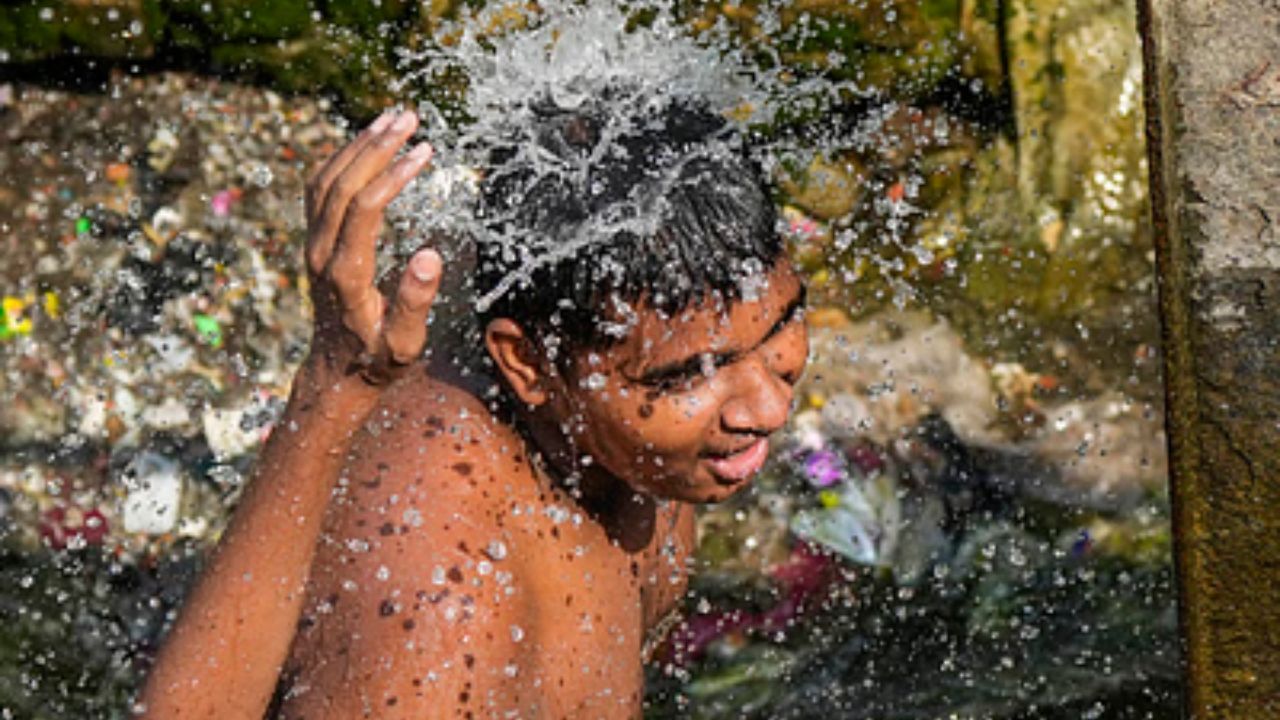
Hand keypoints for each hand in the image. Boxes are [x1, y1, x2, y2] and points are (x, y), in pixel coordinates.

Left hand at [303, 110, 441, 388]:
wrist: (335, 372)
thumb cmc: (378, 360)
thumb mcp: (405, 344)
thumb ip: (417, 302)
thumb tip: (431, 254)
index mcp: (346, 274)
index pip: (365, 208)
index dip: (394, 175)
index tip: (424, 151)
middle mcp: (321, 253)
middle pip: (342, 184)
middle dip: (376, 145)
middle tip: (409, 116)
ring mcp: (312, 245)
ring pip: (326, 180)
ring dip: (358, 145)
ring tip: (392, 118)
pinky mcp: (313, 242)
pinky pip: (319, 189)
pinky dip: (342, 158)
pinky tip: (366, 142)